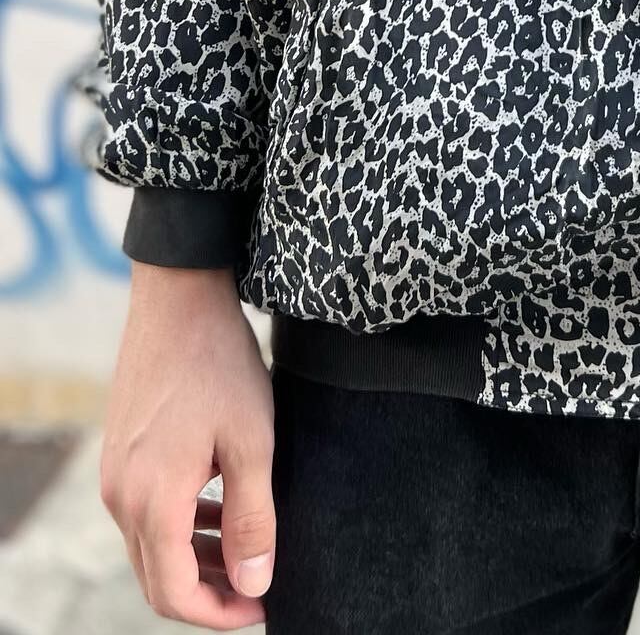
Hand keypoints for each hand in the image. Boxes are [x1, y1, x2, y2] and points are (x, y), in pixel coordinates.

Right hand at [100, 262, 275, 627]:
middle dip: (208, 593)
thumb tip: (254, 585)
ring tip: (247, 552)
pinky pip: (147, 511)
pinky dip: (182, 525)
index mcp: (152, 500)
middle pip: (157, 577)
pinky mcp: (122, 454)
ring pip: (152, 545)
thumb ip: (252, 518)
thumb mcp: (252, 441)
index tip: (261, 609)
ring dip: (196, 559)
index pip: (174, 593)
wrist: (179, 298)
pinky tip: (221, 508)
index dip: (218, 614)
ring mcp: (116, 474)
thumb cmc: (221, 364)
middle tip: (258, 588)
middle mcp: (122, 496)